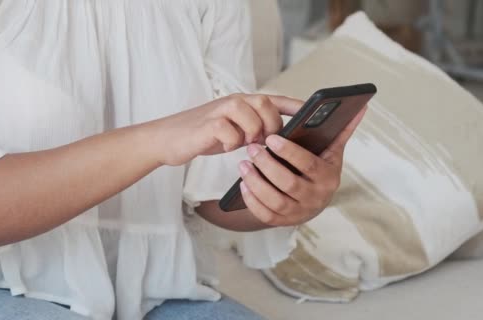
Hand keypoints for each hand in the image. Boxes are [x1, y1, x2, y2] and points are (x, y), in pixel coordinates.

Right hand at [153, 94, 302, 165]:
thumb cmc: (204, 136)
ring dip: (252, 135)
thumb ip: (255, 129)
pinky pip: (231, 132)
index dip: (297, 105)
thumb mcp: (235, 130)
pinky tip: (225, 146)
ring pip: (252, 116)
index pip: (275, 99)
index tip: (314, 113)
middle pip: (266, 104)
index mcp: (243, 102)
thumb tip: (281, 140)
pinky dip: (232, 143)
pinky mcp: (208, 125)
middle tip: (262, 141)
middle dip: (271, 126)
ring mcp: (220, 111)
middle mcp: (234, 101)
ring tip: (243, 144)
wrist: (168, 139)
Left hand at [238, 107, 367, 226]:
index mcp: (329, 177)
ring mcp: (299, 212)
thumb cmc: (319, 168)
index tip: (271, 138)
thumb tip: (360, 107)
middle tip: (251, 149)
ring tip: (243, 164)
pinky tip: (243, 184)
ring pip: (275, 201)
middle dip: (267, 165)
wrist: (313, 200)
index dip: (289, 152)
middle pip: (289, 184)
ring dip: (256, 182)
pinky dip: (252, 201)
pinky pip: (265, 215)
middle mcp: (316, 198)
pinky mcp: (284, 222)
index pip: (309, 165)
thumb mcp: (331, 151)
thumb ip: (342, 130)